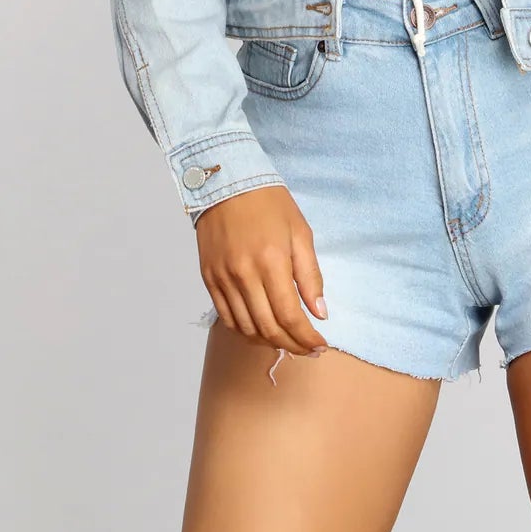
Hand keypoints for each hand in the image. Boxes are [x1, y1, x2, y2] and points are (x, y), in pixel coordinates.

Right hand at [194, 185, 328, 357]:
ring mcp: (223, 279)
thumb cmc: (270, 203)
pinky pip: (227, 318)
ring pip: (247, 328)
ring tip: (288, 341)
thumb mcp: (301, 232)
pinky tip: (261, 330)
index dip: (307, 338)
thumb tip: (319, 312)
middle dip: (292, 345)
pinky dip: (245, 330)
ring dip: (269, 341)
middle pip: (268, 328)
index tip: (320, 345)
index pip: (290, 316)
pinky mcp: (209, 279)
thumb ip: (311, 275)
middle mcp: (244, 275)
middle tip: (309, 349)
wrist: (227, 182)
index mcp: (272, 261)